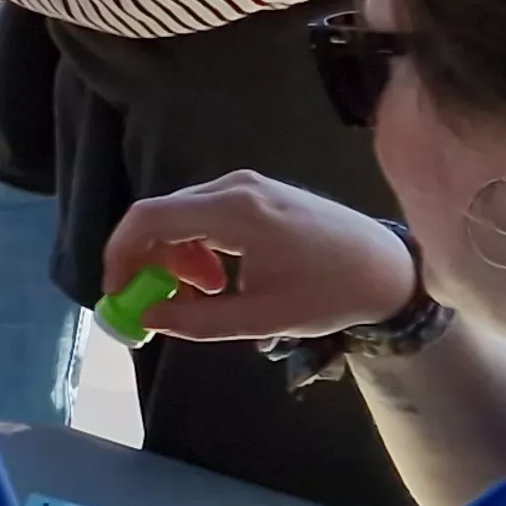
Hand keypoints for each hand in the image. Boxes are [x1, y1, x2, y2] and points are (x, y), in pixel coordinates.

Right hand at [104, 171, 419, 342]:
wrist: (388, 269)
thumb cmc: (329, 294)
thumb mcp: (260, 319)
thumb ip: (196, 320)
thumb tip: (146, 319)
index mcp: (236, 213)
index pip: (149, 218)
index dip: (120, 255)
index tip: (117, 292)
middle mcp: (236, 187)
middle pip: (160, 215)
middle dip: (148, 261)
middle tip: (158, 302)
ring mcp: (248, 185)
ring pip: (181, 215)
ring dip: (175, 257)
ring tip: (200, 294)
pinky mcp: (258, 192)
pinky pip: (205, 214)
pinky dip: (196, 246)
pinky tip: (220, 277)